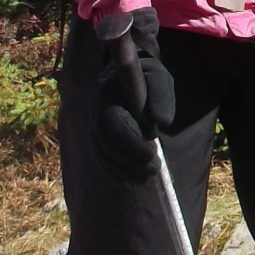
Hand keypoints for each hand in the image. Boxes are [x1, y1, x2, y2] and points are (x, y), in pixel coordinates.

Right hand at [91, 7, 175, 176]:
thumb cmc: (149, 77)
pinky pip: (101, 156)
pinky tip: (131, 177)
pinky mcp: (96, 135)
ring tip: (148, 175)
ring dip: (124, 168)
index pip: (113, 122)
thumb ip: (161, 96)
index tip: (152, 153)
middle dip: (129, 158)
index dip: (130, 141)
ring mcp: (93, 122)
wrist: (133, 77)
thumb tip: (161, 122)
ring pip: (102, 151)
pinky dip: (115, 170)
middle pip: (106, 141)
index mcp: (108, 91)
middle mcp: (95, 108)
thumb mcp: (160, 78)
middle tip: (154, 168)